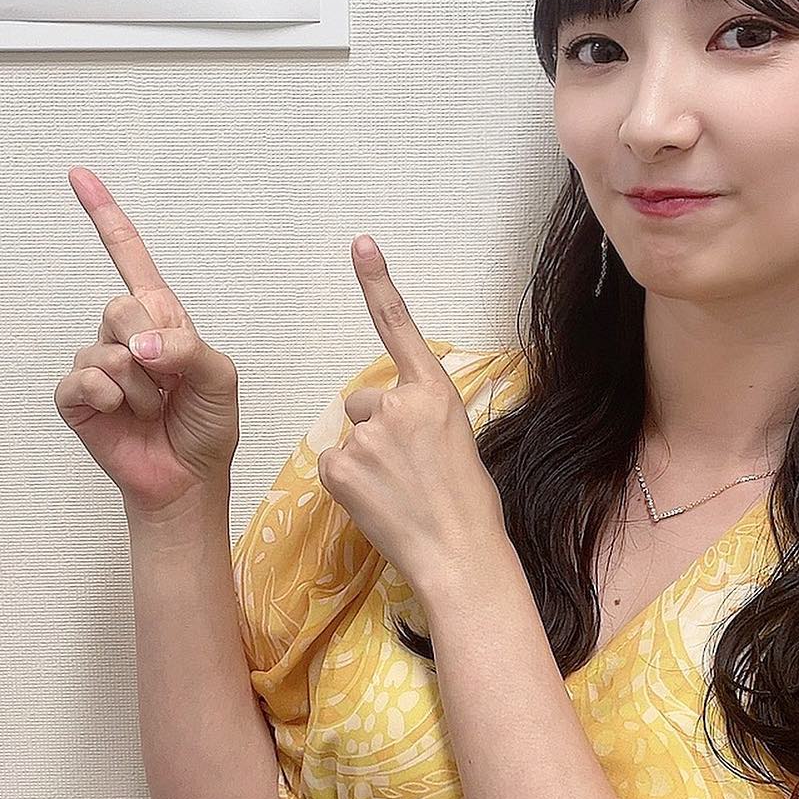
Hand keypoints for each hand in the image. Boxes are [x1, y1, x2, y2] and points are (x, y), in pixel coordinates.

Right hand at [54, 167, 240, 517]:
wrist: (188, 479)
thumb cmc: (206, 426)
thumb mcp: (220, 377)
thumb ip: (187, 347)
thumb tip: (137, 346)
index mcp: (161, 318)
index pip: (131, 258)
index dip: (106, 217)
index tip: (79, 176)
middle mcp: (124, 335)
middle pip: (120, 306)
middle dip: (150, 346)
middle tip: (168, 383)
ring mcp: (97, 365)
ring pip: (106, 348)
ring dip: (139, 386)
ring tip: (152, 409)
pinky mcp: (77, 397)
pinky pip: (82, 379)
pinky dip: (110, 397)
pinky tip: (123, 415)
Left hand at [316, 234, 506, 593]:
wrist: (459, 555)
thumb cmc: (466, 503)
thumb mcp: (455, 440)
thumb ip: (417, 415)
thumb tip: (380, 418)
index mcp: (433, 392)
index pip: (399, 326)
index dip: (378, 282)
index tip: (359, 243)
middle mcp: (397, 404)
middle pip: (363, 402)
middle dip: (377, 431)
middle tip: (410, 472)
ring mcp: (366, 435)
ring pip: (349, 436)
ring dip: (364, 460)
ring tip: (398, 491)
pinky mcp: (340, 466)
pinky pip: (332, 464)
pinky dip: (348, 483)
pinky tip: (377, 501)